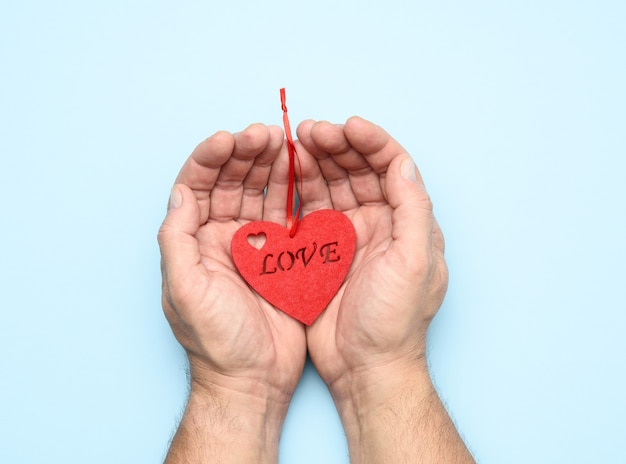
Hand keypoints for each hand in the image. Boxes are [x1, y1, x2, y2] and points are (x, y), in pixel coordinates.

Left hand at [157, 124, 306, 462]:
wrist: (253, 378)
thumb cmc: (217, 341)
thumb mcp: (186, 290)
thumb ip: (177, 240)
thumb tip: (179, 193)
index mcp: (194, 242)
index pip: (197, 186)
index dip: (212, 158)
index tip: (231, 139)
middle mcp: (221, 237)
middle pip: (230, 182)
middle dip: (244, 153)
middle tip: (264, 133)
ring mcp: (253, 244)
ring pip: (258, 191)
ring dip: (269, 164)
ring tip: (283, 140)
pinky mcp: (281, 254)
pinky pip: (285, 213)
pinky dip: (292, 189)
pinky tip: (300, 168)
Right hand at [296, 117, 472, 462]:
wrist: (363, 366)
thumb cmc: (393, 320)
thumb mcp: (412, 262)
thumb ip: (412, 208)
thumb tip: (401, 161)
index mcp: (407, 223)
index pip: (393, 167)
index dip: (372, 142)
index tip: (348, 126)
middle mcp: (380, 223)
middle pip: (360, 170)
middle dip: (338, 145)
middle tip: (311, 130)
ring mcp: (349, 234)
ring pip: (334, 184)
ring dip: (317, 160)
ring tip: (296, 142)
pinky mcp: (322, 249)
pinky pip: (311, 208)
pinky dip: (300, 187)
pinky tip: (288, 171)